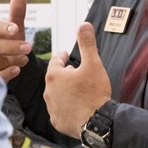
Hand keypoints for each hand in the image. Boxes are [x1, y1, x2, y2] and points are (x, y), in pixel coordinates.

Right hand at [0, 0, 31, 81]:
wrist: (4, 64)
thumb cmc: (6, 42)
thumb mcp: (13, 28)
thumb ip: (17, 14)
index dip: (3, 27)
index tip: (15, 28)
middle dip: (11, 46)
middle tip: (28, 47)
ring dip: (12, 59)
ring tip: (25, 58)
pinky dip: (6, 73)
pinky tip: (17, 70)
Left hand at [43, 22, 111, 136]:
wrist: (98, 122)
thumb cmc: (94, 93)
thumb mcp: (93, 64)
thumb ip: (87, 43)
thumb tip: (83, 25)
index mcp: (54, 76)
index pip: (56, 61)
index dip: (62, 56)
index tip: (66, 55)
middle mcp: (49, 92)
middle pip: (55, 78)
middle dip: (64, 74)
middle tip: (74, 72)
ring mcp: (52, 108)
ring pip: (56, 95)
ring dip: (64, 91)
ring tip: (76, 89)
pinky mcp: (57, 121)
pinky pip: (60, 111)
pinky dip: (66, 107)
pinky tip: (76, 106)